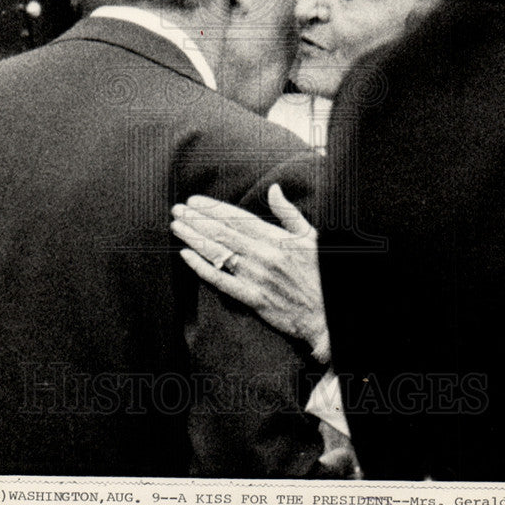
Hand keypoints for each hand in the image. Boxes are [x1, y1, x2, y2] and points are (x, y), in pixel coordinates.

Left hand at [171, 184, 329, 361]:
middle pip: (223, 233)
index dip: (213, 208)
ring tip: (176, 227)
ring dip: (194, 238)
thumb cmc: (321, 274)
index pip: (238, 218)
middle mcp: (264, 256)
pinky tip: (186, 257)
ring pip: (219, 253)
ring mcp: (257, 277)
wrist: (328, 315)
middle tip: (177, 209)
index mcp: (278, 239)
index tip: (195, 201)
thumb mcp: (311, 237)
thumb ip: (289, 214)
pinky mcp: (254, 298)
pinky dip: (202, 268)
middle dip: (197, 219)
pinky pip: (222, 281)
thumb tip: (274, 189)